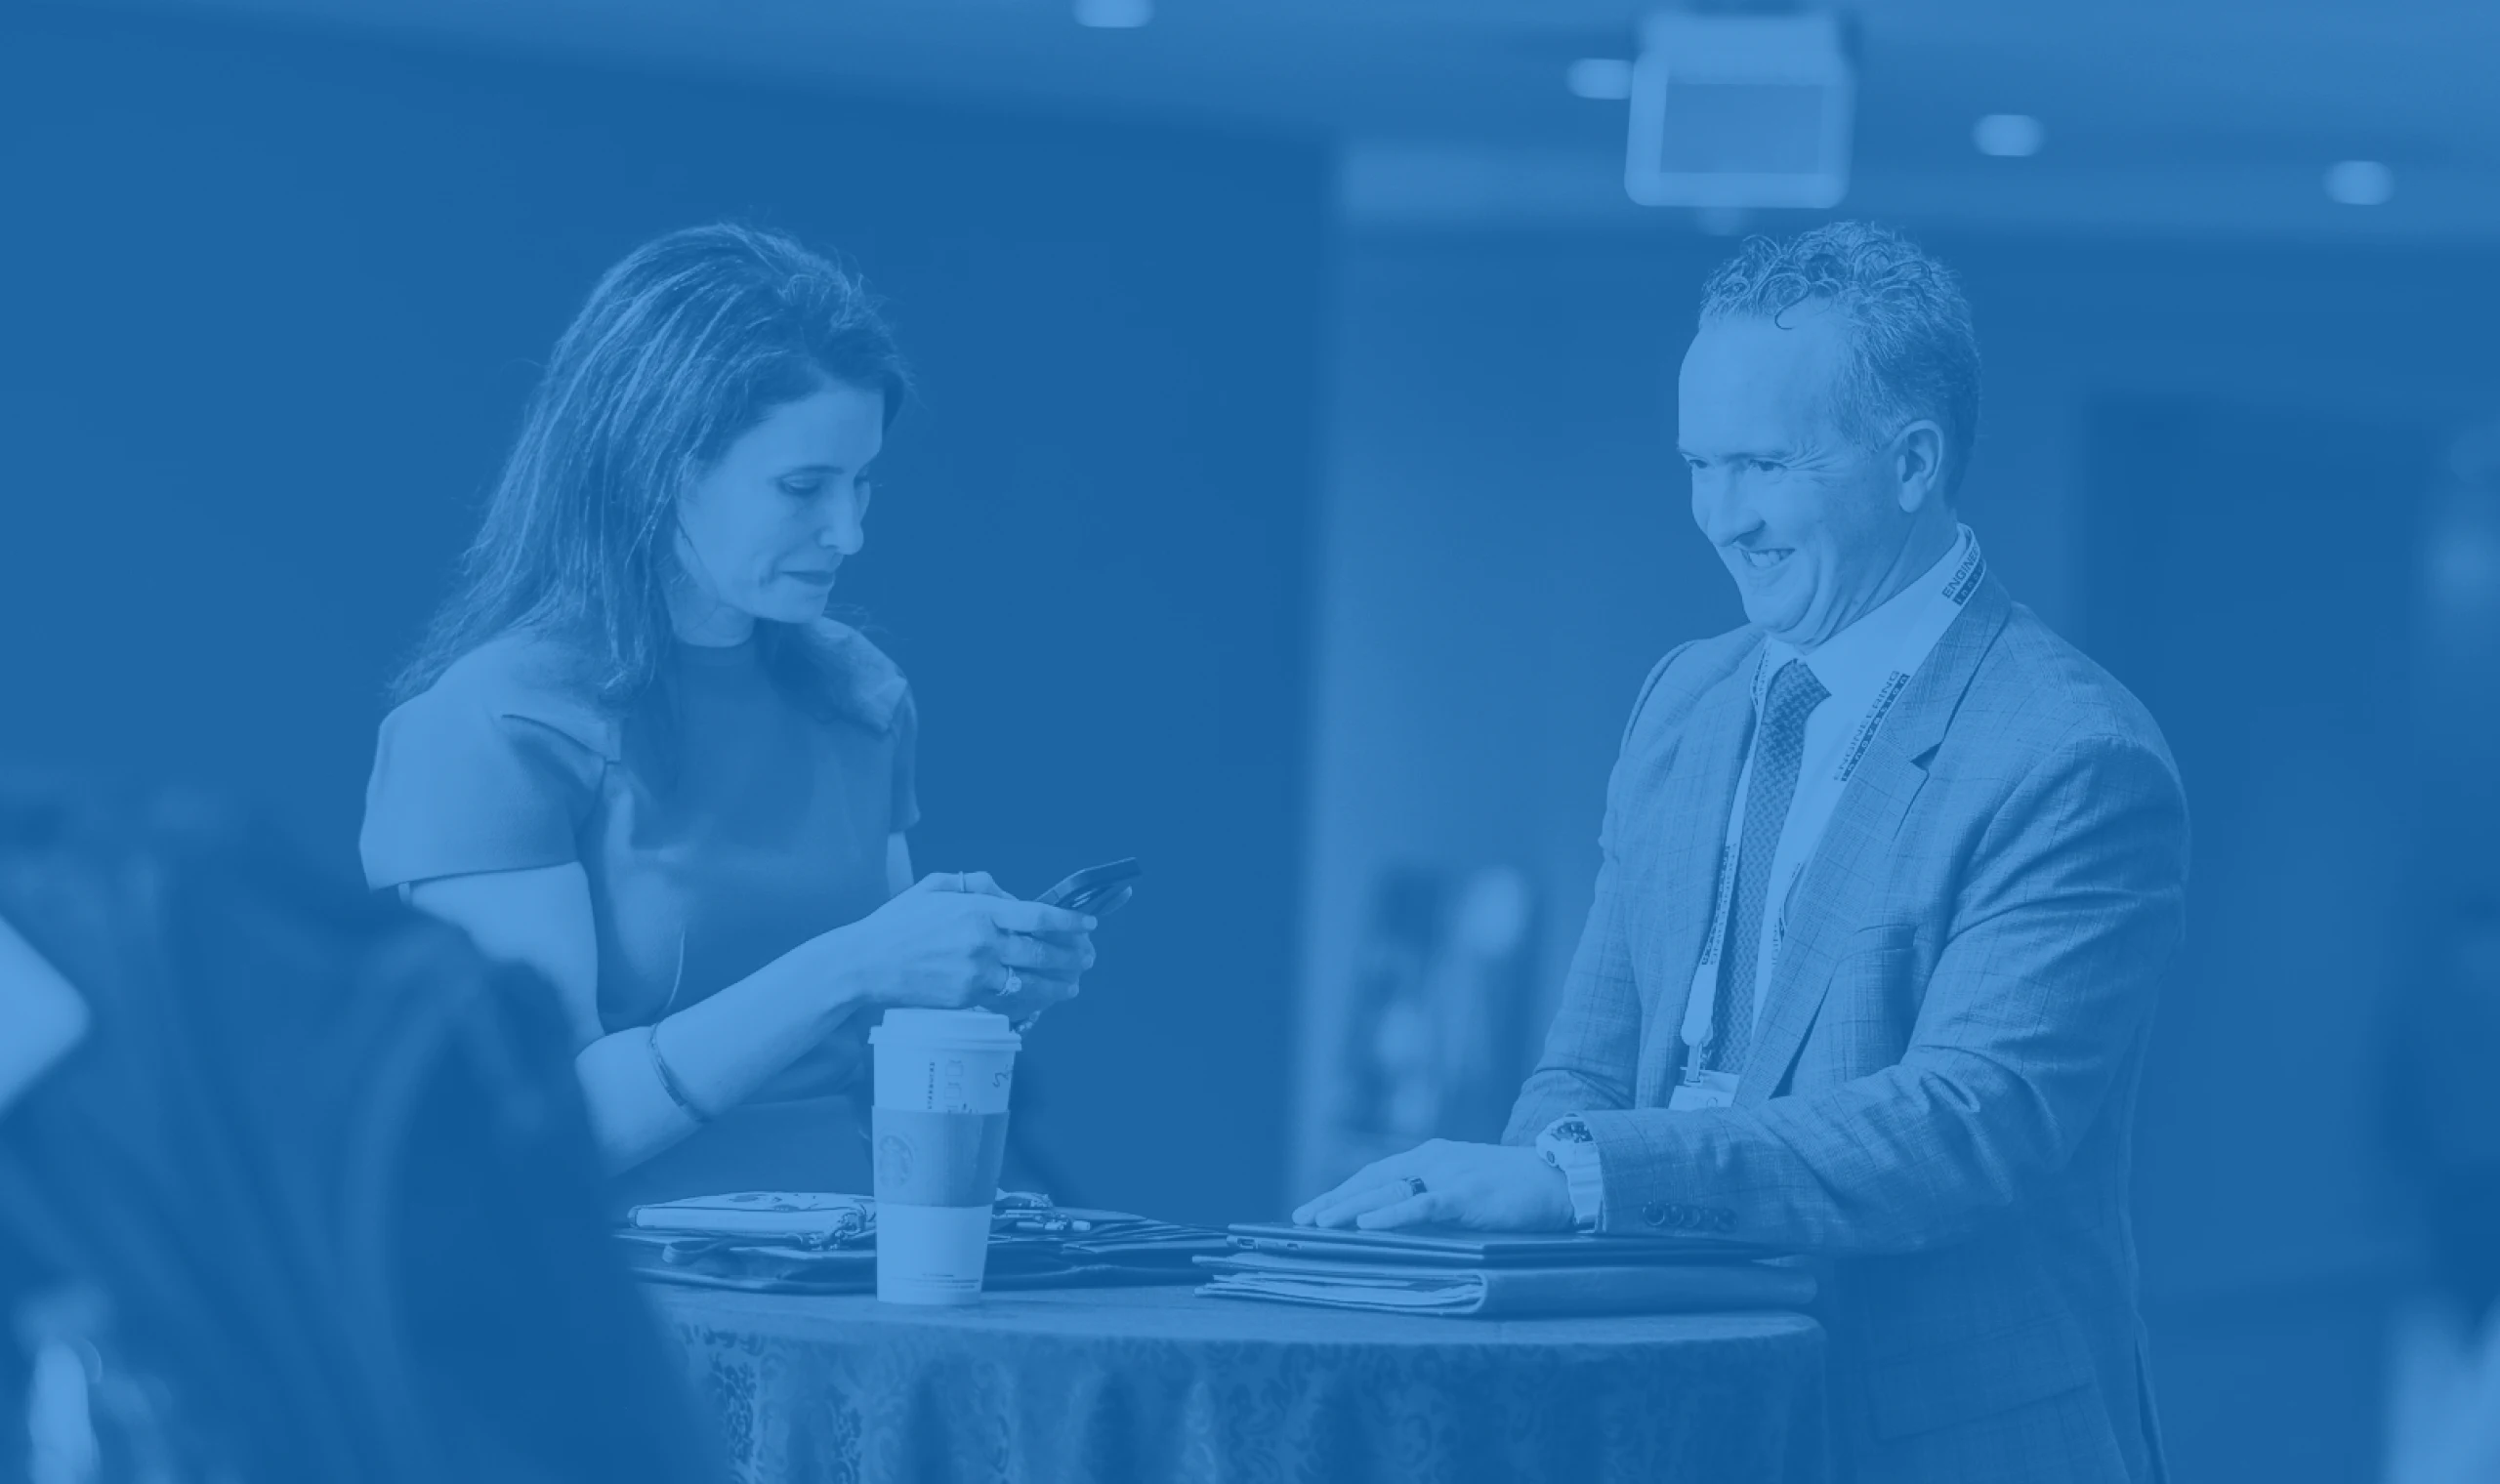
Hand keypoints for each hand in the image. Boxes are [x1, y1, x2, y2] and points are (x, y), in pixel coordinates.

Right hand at [840, 871, 1094, 1016]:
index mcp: (977, 910)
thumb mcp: (936, 886)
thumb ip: (978, 885)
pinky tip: (1041, 999)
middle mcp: (982, 943)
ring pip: (1030, 981)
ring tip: (1073, 984)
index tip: (1089, 924)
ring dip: (1058, 984)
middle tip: (1088, 957)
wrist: (865, 963)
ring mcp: (975, 974)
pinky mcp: (966, 999)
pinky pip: (1008, 1000)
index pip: (1036, 915)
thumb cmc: (898, 923)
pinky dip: (1029, 1000)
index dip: (1068, 921)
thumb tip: (1011, 896)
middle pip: (1041, 951)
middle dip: (1072, 956)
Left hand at [1291, 1139, 1574, 1232]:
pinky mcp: (1465, 1195)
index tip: (1313, 1208)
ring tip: (1319, 1223)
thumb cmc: (1515, 1185)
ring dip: (1349, 1208)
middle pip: (1371, 1180)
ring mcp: (1448, 1175)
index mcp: (1431, 1156)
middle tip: (1301, 1219)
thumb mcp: (1467, 1181)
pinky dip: (1390, 1215)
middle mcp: (1433, 1160)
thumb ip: (1436, 1191)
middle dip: (1333, 1200)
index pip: (1375, 1173)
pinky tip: (1366, 1225)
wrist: (1560, 1178)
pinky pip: (1420, 1206)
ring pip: (1386, 1191)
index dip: (1342, 1191)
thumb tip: (1402, 1214)